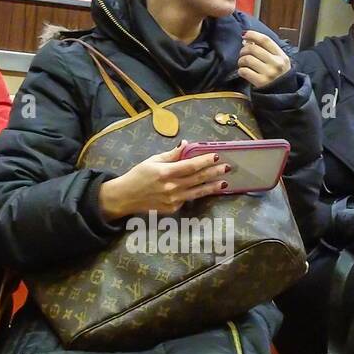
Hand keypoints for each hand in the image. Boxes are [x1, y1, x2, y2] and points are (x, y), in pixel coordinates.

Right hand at [98, 140, 231, 220]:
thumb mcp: (153, 160)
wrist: (126, 197)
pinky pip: (188, 199)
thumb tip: (186, 144)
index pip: (190, 166)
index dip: (204, 161)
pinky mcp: (173, 208)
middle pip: (197, 179)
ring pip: (197, 192)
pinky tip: (207, 189)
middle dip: (213, 173)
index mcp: (165, 173)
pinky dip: (197, 193)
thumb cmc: (139, 175)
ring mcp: (173, 200)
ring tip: (224, 182)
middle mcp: (171, 187)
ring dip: (212, 187)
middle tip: (227, 168)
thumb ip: (171, 154)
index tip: (216, 156)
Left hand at [238, 29, 290, 88]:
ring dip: (241, 60)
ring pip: (247, 59)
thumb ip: (268, 51)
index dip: (253, 35)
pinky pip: (244, 71)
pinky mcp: (260, 82)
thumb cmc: (280, 76)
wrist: (285, 94)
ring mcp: (268, 73)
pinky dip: (241, 70)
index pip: (265, 40)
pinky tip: (243, 72)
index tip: (245, 34)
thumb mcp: (280, 61)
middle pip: (253, 49)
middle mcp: (276, 63)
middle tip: (242, 54)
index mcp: (281, 56)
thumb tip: (249, 41)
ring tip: (242, 63)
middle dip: (244, 50)